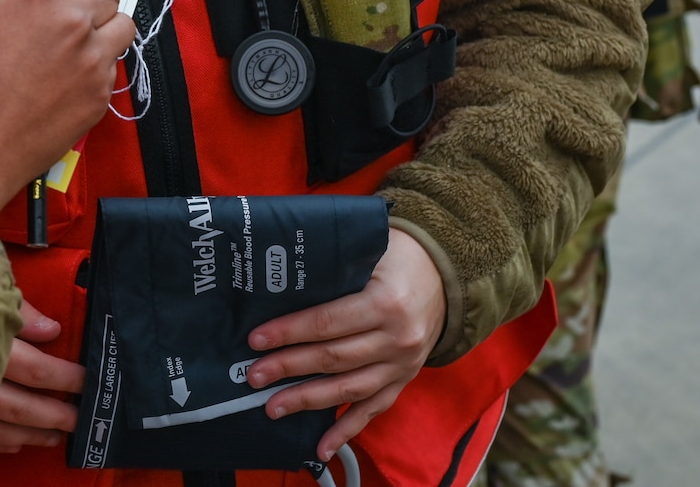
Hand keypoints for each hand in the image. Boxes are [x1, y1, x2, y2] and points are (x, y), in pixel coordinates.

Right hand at [0, 0, 130, 216]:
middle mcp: (70, 20)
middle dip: (91, 2)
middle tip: (70, 21)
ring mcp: (90, 58)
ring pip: (123, 26)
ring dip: (105, 32)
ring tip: (78, 50)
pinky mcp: (100, 94)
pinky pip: (112, 68)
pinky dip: (97, 70)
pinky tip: (68, 85)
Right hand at [0, 299, 83, 452]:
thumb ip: (19, 310)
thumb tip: (52, 330)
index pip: (37, 370)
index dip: (66, 379)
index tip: (87, 382)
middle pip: (21, 407)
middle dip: (55, 416)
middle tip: (78, 419)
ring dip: (30, 435)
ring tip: (54, 437)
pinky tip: (14, 444)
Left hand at [242, 228, 445, 459]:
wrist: (445, 278)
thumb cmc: (398, 258)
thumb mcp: (371, 253)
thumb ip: (335, 270)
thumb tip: (280, 283)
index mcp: (385, 302)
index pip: (328, 323)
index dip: (290, 332)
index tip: (257, 339)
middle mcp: (396, 338)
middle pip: (334, 359)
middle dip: (289, 368)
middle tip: (253, 375)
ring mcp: (402, 365)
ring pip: (349, 389)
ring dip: (308, 400)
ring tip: (272, 407)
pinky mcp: (403, 380)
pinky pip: (373, 409)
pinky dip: (346, 430)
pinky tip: (321, 447)